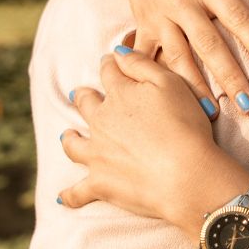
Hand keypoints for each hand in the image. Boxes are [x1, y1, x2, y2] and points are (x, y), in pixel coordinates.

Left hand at [57, 46, 248, 226]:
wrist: (186, 175)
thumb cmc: (185, 126)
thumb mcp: (171, 83)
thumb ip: (141, 64)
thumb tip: (117, 51)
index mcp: (119, 94)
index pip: (109, 71)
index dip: (110, 64)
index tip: (110, 62)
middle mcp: (101, 121)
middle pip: (85, 104)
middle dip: (84, 97)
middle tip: (82, 95)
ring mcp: (96, 154)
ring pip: (73, 143)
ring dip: (70, 138)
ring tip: (68, 136)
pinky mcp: (99, 184)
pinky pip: (77, 192)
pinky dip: (70, 195)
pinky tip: (62, 198)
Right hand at [98, 0, 248, 113]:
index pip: (238, 17)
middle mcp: (183, 4)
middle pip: (209, 45)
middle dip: (230, 77)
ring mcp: (160, 18)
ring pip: (178, 58)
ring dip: (195, 87)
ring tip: (213, 114)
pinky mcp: (142, 28)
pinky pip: (148, 58)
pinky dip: (156, 80)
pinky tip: (168, 102)